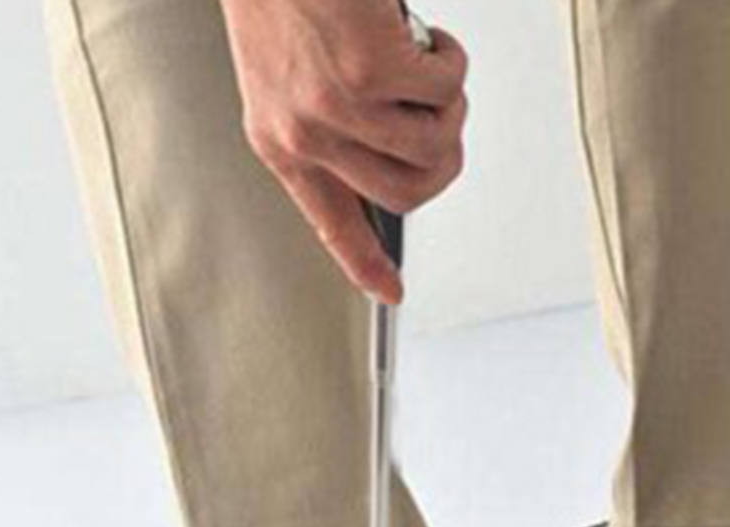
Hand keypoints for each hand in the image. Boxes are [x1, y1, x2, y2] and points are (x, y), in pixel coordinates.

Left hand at [219, 0, 468, 303]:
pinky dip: (451, 61)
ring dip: (450, 107)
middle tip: (444, 124)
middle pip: (404, 196)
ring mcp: (337, 109)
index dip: (365, 264)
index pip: (330, 223)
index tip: (390, 291)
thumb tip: (396, 153)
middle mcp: (306, 137)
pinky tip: (425, 36)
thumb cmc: (281, 0)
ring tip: (429, 68)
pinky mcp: (372, 71)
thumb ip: (332, 131)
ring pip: (434, 147)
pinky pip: (447, 89)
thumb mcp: (286, 84)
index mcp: (281, 146)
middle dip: (442, 163)